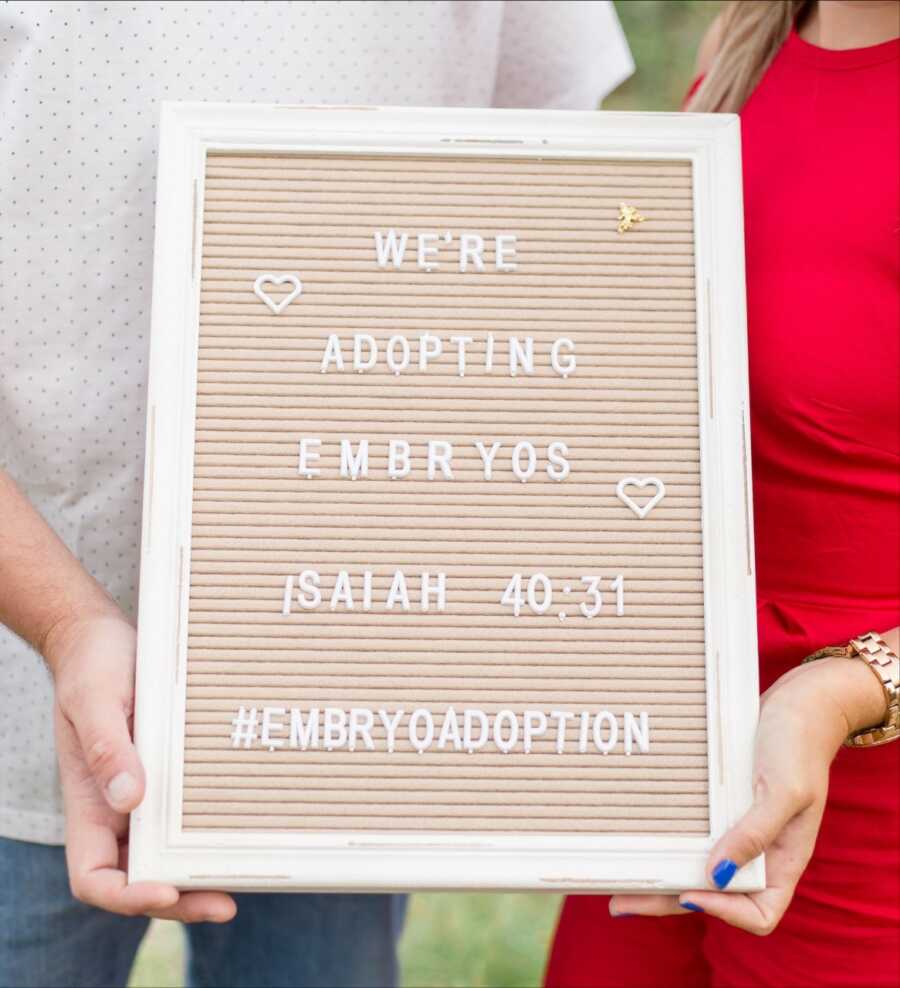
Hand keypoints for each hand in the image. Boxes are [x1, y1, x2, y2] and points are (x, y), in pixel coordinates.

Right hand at [49, 612, 235, 921]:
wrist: (101, 637)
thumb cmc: (92, 666)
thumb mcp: (95, 699)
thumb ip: (108, 748)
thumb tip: (130, 799)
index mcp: (87, 802)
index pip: (94, 876)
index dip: (126, 896)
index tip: (164, 892)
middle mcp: (113, 809)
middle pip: (139, 877)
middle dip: (179, 899)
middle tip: (225, 904)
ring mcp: (140, 795)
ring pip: (166, 853)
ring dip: (198, 873)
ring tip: (245, 878)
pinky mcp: (166, 774)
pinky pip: (184, 815)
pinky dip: (207, 833)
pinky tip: (242, 832)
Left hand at [609, 645, 891, 933]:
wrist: (798, 704)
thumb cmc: (799, 744)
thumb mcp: (785, 789)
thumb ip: (756, 833)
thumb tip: (719, 875)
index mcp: (784, 858)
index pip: (759, 912)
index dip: (725, 912)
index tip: (689, 893)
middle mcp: (760, 853)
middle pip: (714, 894)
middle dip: (668, 901)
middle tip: (621, 902)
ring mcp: (739, 830)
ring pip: (698, 867)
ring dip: (662, 876)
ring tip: (618, 882)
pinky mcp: (721, 807)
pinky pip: (693, 835)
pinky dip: (668, 843)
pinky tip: (639, 840)